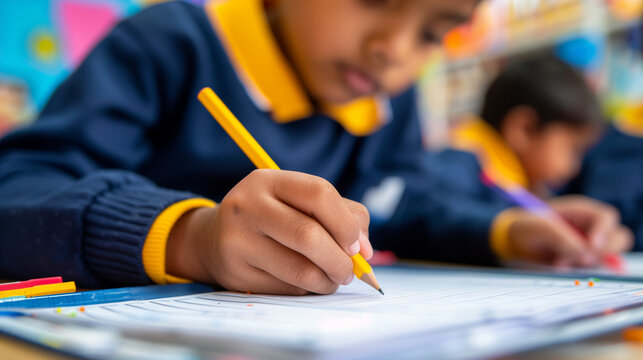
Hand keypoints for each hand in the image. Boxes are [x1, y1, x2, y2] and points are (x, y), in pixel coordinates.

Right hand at [166, 169, 372, 294]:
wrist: (215, 239)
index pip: (319, 193)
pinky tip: (306, 284)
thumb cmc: (273, 217)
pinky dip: (307, 290)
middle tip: (349, 271)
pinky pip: (286, 289)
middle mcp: (247, 206)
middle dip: (340, 260)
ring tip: (332, 279)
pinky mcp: (236, 273)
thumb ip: (343, 215)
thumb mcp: (300, 202)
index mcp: (268, 180)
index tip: (356, 245)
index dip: (346, 223)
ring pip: (299, 270)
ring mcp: (237, 240)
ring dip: (327, 281)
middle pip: (308, 235)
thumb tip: (365, 251)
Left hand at [502, 195, 632, 266]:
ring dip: (589, 263)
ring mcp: (589, 245)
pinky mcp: (584, 260)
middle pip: (617, 238)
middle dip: (600, 252)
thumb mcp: (536, 228)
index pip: (606, 217)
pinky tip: (560, 269)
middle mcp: (590, 227)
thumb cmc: (524, 228)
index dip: (604, 231)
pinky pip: (596, 269)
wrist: (514, 244)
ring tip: (559, 263)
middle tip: (578, 261)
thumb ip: (560, 237)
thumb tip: (584, 254)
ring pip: (609, 256)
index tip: (591, 246)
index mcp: (580, 210)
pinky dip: (583, 273)